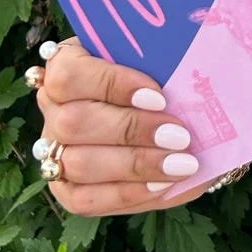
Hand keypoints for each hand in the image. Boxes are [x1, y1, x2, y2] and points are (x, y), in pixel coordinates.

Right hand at [34, 38, 215, 214]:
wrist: (162, 109)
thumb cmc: (158, 72)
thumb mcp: (157, 52)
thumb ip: (163, 54)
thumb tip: (198, 69)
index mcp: (66, 64)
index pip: (70, 74)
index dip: (112, 85)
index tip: (160, 96)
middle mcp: (53, 108)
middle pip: (74, 123)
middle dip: (132, 131)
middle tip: (180, 136)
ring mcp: (54, 151)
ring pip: (78, 164)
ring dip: (135, 166)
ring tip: (182, 165)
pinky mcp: (66, 187)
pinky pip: (85, 199)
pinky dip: (128, 195)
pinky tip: (164, 186)